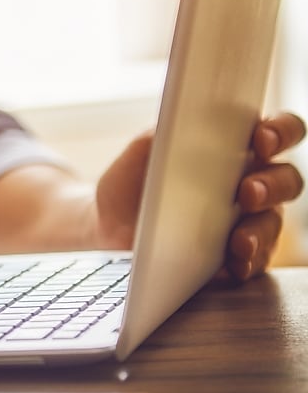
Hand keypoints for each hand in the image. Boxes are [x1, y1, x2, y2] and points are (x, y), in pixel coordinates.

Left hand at [95, 111, 304, 283]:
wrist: (106, 229)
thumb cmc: (131, 183)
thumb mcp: (139, 155)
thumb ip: (159, 136)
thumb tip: (175, 127)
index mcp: (235, 148)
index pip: (276, 132)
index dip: (279, 132)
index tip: (261, 138)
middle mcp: (251, 183)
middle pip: (286, 179)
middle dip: (272, 185)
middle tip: (246, 191)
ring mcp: (249, 221)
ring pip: (273, 223)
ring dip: (259, 230)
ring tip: (238, 239)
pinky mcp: (237, 256)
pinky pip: (255, 261)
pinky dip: (246, 263)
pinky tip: (232, 265)